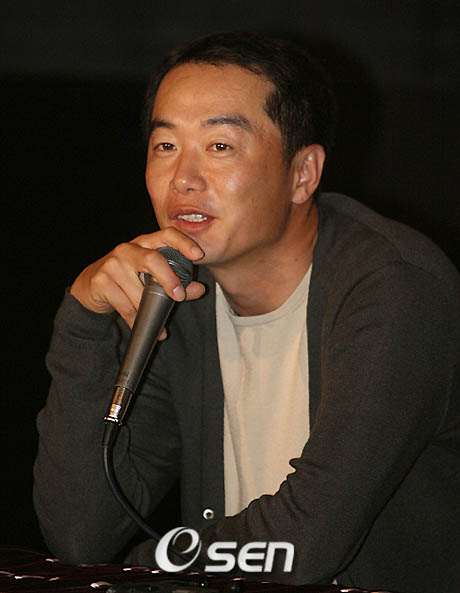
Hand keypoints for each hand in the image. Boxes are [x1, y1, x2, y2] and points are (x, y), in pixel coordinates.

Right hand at [70, 227, 205, 328]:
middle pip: (153, 260)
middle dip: (168, 280)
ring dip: (149, 309)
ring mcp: (112, 264)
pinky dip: (136, 319)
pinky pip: (125, 306)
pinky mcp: (101, 281)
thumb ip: (178, 282)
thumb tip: (200, 289)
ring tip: (157, 321)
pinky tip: (140, 324)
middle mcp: (128, 249)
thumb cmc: (128, 280)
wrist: (90, 288)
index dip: (183, 242)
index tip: (198, 255)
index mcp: (145, 243)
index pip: (166, 234)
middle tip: (179, 297)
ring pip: (139, 291)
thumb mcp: (152, 278)